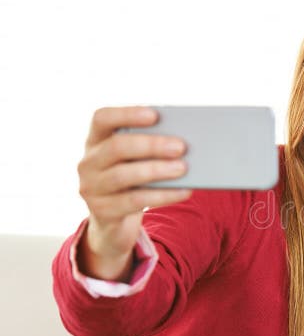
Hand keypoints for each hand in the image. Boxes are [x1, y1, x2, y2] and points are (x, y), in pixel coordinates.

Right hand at [76, 106, 190, 279]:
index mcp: (95, 140)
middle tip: (180, 146)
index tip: (154, 114)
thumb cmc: (132, 180)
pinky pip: (135, 201)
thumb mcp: (134, 161)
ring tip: (183, 168)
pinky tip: (184, 191)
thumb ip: (149, 148)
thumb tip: (183, 142)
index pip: (102, 118)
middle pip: (117, 147)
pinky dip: (163, 195)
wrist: (114, 221)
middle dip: (151, 145)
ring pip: (123, 175)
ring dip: (156, 170)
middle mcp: (88, 162)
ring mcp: (91, 187)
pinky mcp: (103, 211)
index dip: (127, 114)